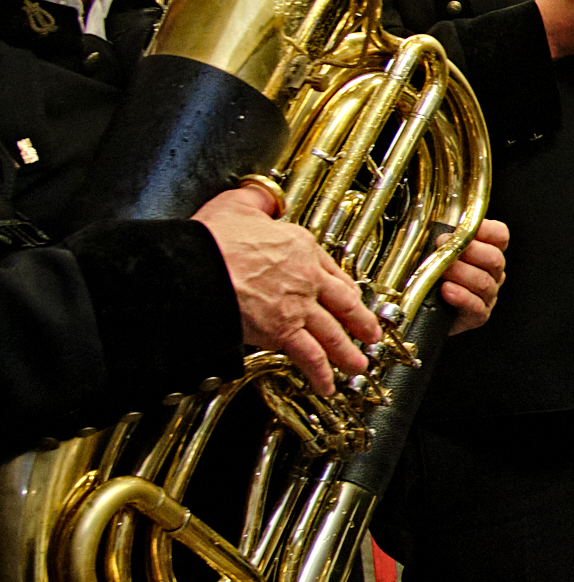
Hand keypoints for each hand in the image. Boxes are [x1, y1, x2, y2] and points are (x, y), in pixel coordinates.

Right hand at [195, 183, 379, 393]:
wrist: (195, 267)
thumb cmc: (212, 239)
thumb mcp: (239, 204)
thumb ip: (259, 201)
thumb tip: (265, 197)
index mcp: (300, 247)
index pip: (331, 269)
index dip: (342, 285)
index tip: (349, 295)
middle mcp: (307, 278)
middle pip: (344, 303)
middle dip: (360, 322)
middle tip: (371, 335)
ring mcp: (297, 306)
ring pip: (333, 333)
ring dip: (347, 352)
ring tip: (357, 365)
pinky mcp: (282, 330)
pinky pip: (309, 356)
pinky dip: (320, 373)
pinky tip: (326, 385)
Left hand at [437, 218, 509, 334]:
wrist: (420, 312)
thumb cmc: (428, 278)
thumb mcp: (434, 253)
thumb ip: (441, 240)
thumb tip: (438, 228)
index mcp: (486, 253)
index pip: (499, 236)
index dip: (487, 230)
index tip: (465, 227)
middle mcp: (492, 274)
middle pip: (494, 258)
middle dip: (468, 250)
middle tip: (443, 246)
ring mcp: (488, 296)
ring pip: (484, 282)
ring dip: (460, 273)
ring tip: (440, 271)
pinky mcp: (478, 316)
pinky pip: (476, 306)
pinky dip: (461, 296)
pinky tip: (446, 290)